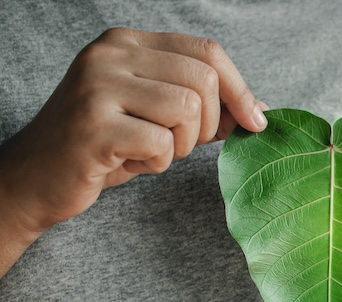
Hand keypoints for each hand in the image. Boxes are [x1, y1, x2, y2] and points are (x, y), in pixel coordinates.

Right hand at [0, 27, 265, 232]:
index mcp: (128, 43)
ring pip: (186, 110)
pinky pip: (161, 144)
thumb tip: (262, 112)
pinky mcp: (93, 125)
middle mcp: (110, 54)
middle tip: (179, 144)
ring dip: (180, 145)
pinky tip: (129, 162)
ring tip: (150, 151)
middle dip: (207, 124)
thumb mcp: (159, 118)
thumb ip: (207, 108)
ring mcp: (97, 86)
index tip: (256, 122)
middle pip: (202, 80)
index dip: (240, 89)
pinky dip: (157, 163)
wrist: (38, 178)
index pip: (207, 51)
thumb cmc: (107, 146)